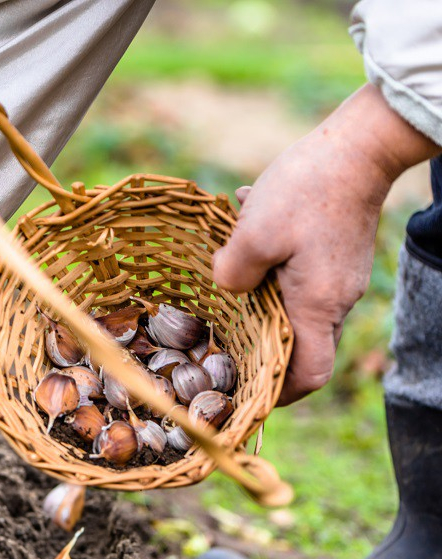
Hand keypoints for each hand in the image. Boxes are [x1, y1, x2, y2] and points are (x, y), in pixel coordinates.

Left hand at [213, 84, 439, 404]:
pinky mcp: (335, 256)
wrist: (358, 145)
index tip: (247, 391)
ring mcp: (339, 278)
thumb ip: (231, 273)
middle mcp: (336, 300)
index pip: (308, 375)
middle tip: (219, 340)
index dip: (279, 393)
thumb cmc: (307, 189)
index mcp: (317, 306)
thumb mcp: (253, 233)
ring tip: (228, 264)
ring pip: (292, 305)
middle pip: (298, 346)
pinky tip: (247, 225)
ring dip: (257, 293)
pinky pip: (298, 275)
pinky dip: (270, 263)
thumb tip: (225, 289)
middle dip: (258, 346)